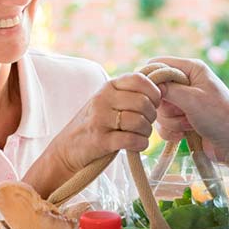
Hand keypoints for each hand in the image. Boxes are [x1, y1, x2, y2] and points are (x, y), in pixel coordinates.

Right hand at [24, 73, 160, 197]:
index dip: (153, 93)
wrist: (68, 148)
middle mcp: (103, 99)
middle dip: (152, 116)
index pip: (139, 80)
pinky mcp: (100, 140)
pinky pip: (131, 140)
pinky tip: (137, 144)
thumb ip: (129, 93)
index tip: (153, 104)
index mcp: (108, 87)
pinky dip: (140, 144)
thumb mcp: (108, 101)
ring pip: (139, 122)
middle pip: (143, 102)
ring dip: (146, 132)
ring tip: (141, 135)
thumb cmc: (96, 124)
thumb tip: (161, 89)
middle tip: (147, 123)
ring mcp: (100, 120)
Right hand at [149, 56, 228, 162]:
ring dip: (171, 121)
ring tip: (189, 125)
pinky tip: (184, 135)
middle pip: (157, 90)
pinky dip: (171, 131)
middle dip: (166, 107)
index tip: (153, 96)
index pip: (159, 64)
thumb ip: (167, 88)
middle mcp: (188, 83)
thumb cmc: (219, 117)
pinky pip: (165, 124)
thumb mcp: (192, 99)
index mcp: (192, 69)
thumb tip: (147, 85)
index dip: (151, 79)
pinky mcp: (184, 119)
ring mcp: (186, 102)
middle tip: (183, 113)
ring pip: (160, 110)